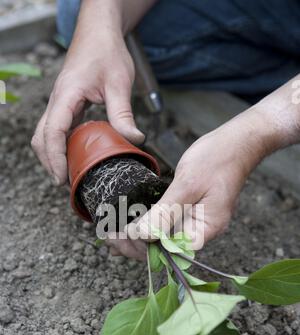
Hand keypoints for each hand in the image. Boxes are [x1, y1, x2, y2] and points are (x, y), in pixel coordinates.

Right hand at [32, 29, 143, 184]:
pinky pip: (55, 130)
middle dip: (50, 163)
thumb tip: (135, 140)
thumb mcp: (119, 83)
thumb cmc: (107, 52)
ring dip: (52, 156)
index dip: (55, 158)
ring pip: (44, 135)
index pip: (52, 131)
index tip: (62, 178)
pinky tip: (74, 157)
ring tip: (68, 176)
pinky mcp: (65, 105)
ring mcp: (59, 103)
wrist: (99, 33)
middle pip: (41, 138)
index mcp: (66, 95)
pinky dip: (60, 147)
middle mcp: (57, 101)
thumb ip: (123, 113)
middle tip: (66, 184)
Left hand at [106, 108, 270, 258]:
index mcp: (205, 229)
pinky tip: (125, 228)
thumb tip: (141, 236)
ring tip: (110, 236)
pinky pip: (163, 223)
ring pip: (161, 238)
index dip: (144, 249)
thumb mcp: (187, 185)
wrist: (236, 142)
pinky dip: (144, 225)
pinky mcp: (186, 210)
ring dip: (136, 239)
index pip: (170, 251)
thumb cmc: (217, 159)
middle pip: (164, 249)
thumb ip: (165, 212)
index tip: (120, 238)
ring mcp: (193, 221)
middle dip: (135, 246)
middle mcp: (199, 230)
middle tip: (109, 238)